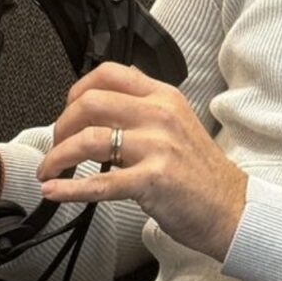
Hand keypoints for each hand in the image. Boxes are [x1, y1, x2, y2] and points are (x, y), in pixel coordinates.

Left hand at [38, 62, 247, 262]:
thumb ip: (144, 108)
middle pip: (90, 103)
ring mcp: (157, 147)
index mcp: (164, 96)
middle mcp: (160, 116)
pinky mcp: (152, 181)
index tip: (68, 109)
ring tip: (50, 169)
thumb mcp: (178, 122)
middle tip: (57, 143)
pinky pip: (99, 183)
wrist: (231, 206)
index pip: (109, 73)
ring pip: (89, 140)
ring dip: (57, 156)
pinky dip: (69, 188)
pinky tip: (54, 190)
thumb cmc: (201, 171)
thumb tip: (100, 103)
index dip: (77, 89)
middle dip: (61, 124)